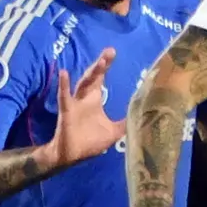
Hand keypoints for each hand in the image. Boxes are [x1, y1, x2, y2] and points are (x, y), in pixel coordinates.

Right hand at [44, 48, 123, 169]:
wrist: (71, 155)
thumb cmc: (89, 142)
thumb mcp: (113, 132)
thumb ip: (125, 123)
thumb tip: (142, 117)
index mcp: (94, 100)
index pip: (101, 79)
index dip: (106, 66)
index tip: (113, 52)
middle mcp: (85, 98)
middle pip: (94, 76)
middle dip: (101, 64)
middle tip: (110, 51)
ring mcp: (75, 104)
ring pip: (83, 84)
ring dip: (92, 73)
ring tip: (100, 62)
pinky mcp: (67, 111)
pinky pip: (64, 97)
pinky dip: (63, 86)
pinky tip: (64, 73)